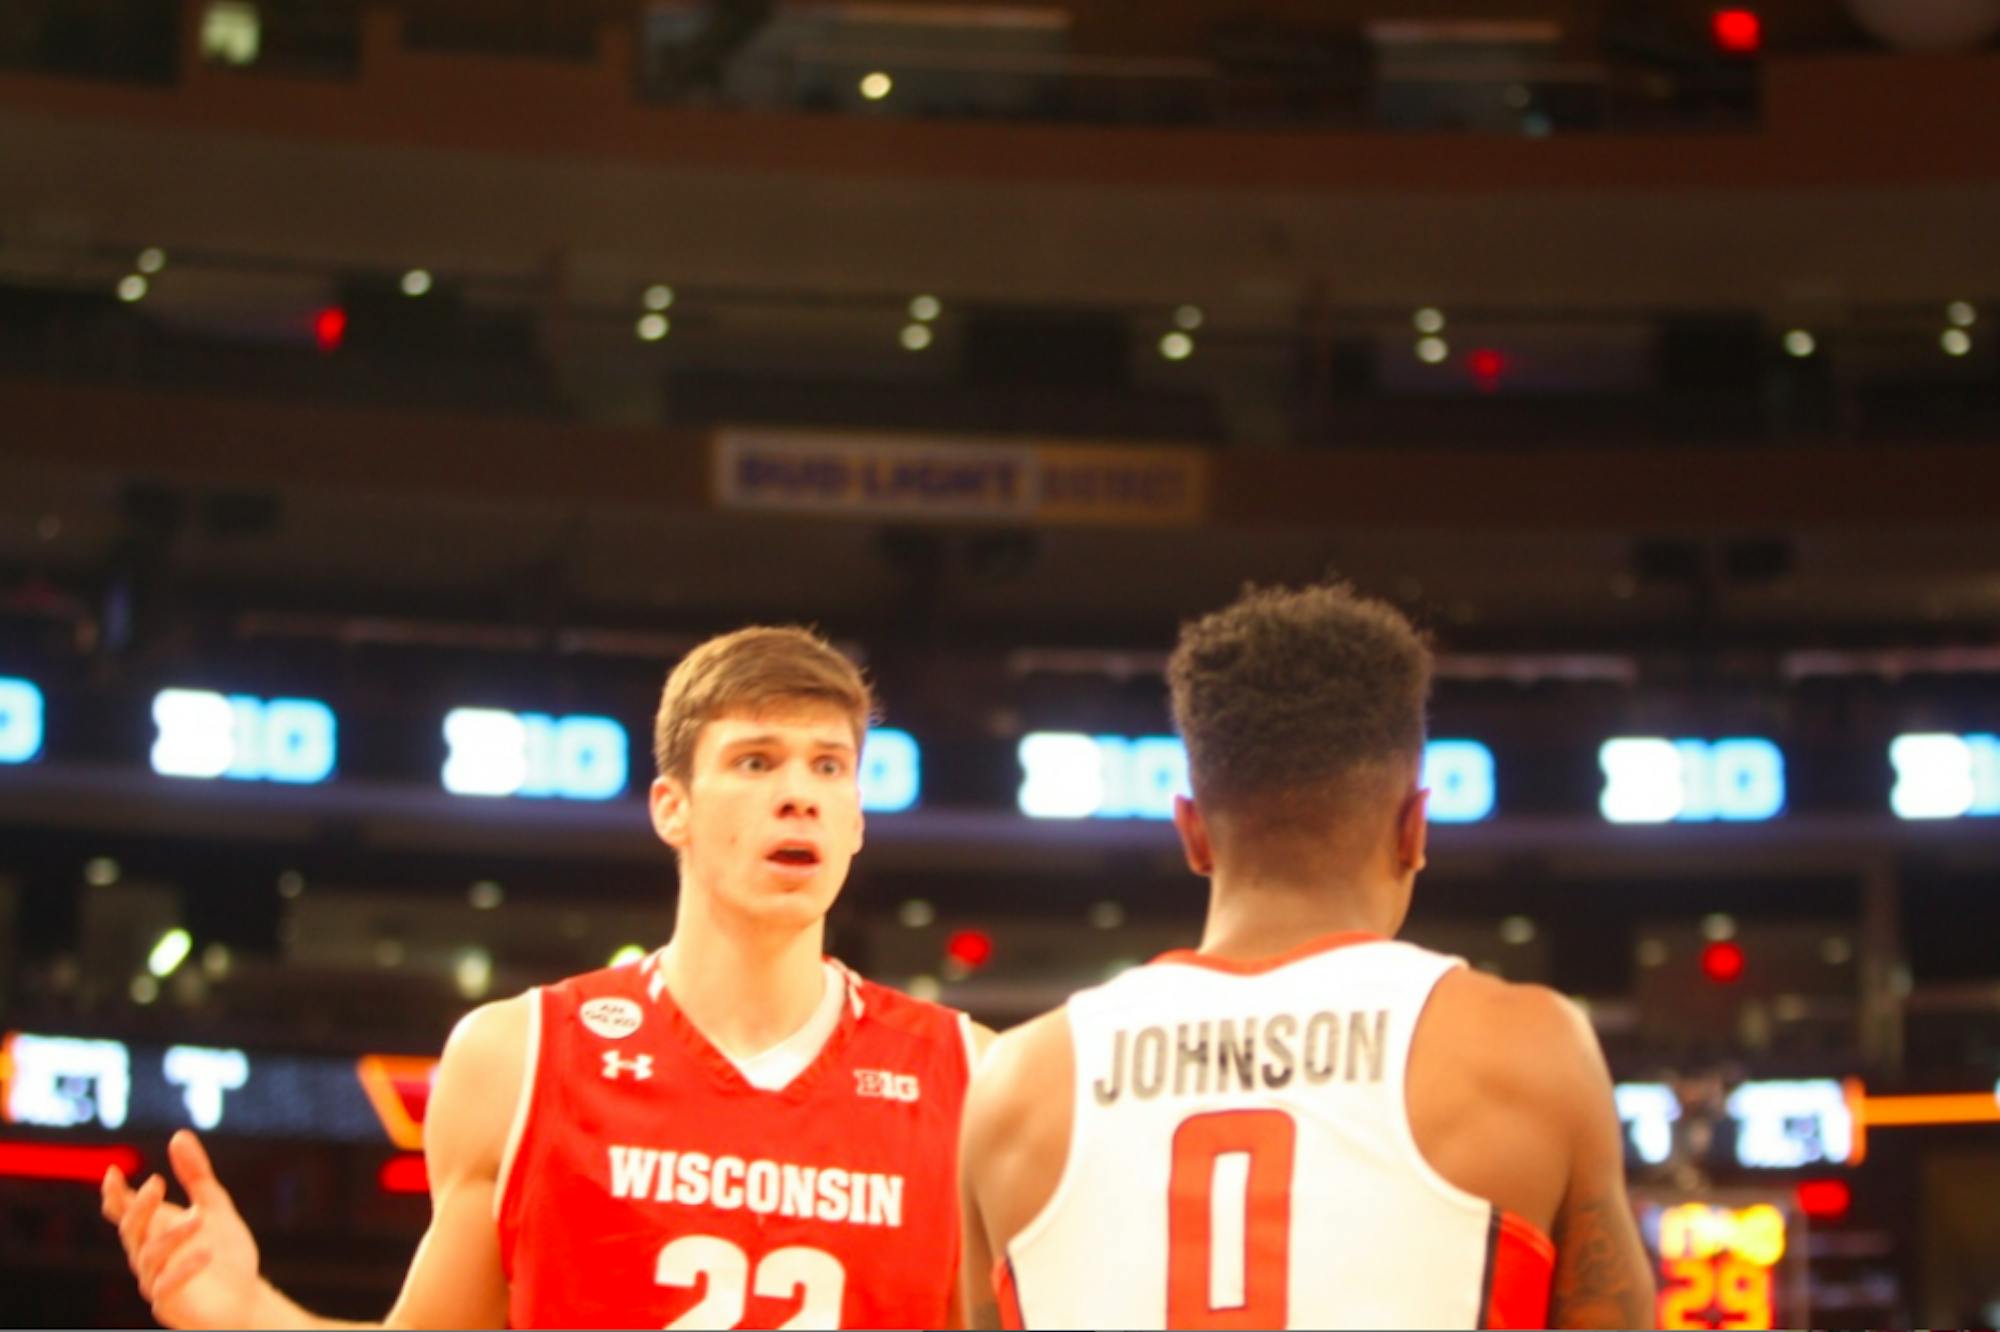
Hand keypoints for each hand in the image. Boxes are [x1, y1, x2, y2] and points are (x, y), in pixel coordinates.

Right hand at [101, 1130, 265, 1328]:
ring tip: (200, 1216)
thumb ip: (196, 1174)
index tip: (111, 1172)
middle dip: (139, 1207)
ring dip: (172, 1235)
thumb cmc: (224, 1252)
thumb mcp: (215, 1206)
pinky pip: (166, 1287)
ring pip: (148, 1256)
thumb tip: (178, 1135)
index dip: (114, 1194)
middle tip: (156, 1184)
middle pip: (131, 1230)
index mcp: (154, 1229)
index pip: (123, 1212)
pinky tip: (205, 1252)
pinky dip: (183, 1269)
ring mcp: (154, 1281)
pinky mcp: (168, 1304)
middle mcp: (147, 1254)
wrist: (245, 1296)